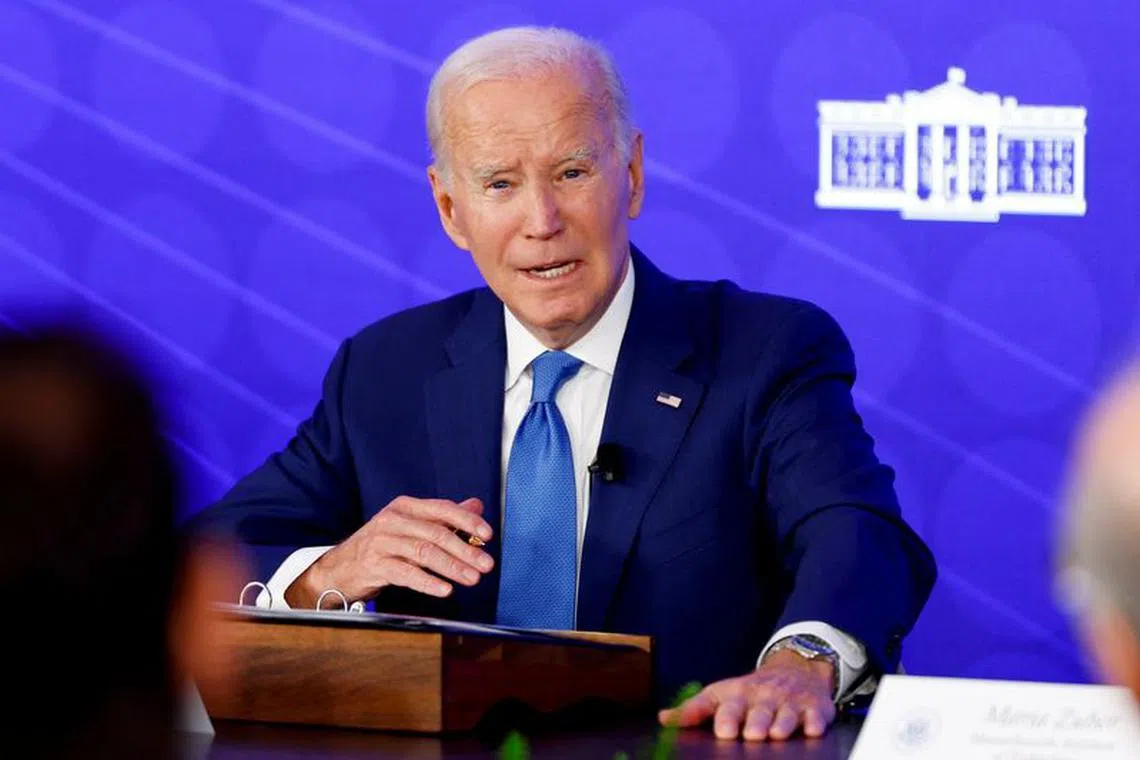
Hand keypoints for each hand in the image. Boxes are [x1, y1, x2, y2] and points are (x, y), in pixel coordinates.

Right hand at [284, 496, 494, 607]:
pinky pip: (406, 573)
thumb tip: (476, 506)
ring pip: (424, 553)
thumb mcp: (411, 527)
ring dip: (452, 567)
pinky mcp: (374, 565)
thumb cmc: (381, 546)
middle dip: (465, 550)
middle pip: (436, 533)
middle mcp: (393, 520)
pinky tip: (445, 589)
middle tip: (486, 565)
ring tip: (472, 578)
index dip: (467, 521)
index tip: (488, 535)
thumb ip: (443, 517)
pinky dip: (428, 582)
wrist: (338, 568)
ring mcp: (381, 542)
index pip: (442, 509)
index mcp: (405, 507)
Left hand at [658, 649, 836, 740]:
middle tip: (751, 734)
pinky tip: (812, 729)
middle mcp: (764, 697)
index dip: (725, 717)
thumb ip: (694, 709)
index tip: (723, 730)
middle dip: (755, 722)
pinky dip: (814, 723)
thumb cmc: (751, 691)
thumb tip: (663, 719)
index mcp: (738, 695)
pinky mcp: (814, 708)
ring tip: (776, 734)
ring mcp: (790, 702)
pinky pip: (815, 716)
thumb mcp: (721, 694)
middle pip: (759, 711)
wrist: (794, 671)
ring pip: (786, 714)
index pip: (728, 705)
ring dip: (782, 724)